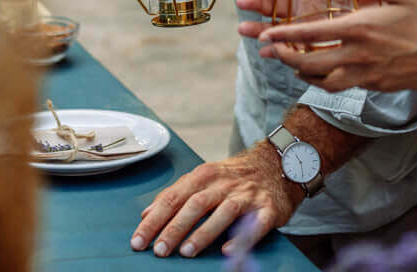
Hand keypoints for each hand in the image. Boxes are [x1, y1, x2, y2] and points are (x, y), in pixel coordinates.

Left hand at [131, 143, 302, 258]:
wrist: (278, 164)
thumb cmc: (234, 177)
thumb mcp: (203, 178)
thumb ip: (175, 195)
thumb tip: (146, 215)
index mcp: (204, 175)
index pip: (173, 198)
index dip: (154, 220)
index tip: (138, 240)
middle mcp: (224, 183)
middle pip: (195, 204)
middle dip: (174, 228)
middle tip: (159, 250)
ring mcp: (247, 195)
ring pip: (223, 212)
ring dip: (203, 232)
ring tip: (186, 252)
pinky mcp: (267, 209)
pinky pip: (254, 225)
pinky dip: (242, 238)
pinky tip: (229, 250)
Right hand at [233, 0, 389, 44]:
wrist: (398, 12)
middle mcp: (309, 6)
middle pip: (278, 5)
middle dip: (259, 3)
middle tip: (244, 1)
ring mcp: (313, 26)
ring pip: (281, 27)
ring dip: (261, 27)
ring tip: (244, 28)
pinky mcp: (319, 45)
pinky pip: (296, 49)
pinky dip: (279, 51)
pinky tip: (265, 51)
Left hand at [256, 0, 416, 102]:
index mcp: (361, 28)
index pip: (311, 33)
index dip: (284, 36)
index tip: (266, 36)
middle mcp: (359, 54)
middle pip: (310, 63)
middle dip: (285, 58)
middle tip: (271, 52)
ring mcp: (368, 74)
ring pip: (323, 81)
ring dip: (303, 73)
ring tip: (292, 65)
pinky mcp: (378, 85)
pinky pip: (343, 87)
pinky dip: (326, 82)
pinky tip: (323, 74)